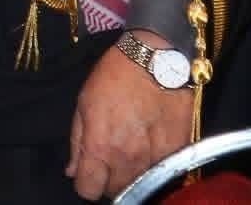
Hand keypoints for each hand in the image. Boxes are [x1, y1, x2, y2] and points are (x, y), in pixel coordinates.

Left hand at [66, 30, 192, 199]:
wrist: (156, 58)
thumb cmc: (114, 75)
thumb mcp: (84, 103)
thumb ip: (77, 142)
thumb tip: (73, 171)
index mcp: (100, 146)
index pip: (88, 190)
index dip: (86, 183)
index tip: (90, 172)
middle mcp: (127, 159)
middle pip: (115, 192)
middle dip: (109, 180)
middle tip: (112, 159)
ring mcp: (155, 158)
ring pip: (140, 186)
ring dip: (133, 175)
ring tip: (132, 153)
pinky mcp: (177, 151)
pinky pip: (164, 173)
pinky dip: (156, 167)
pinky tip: (151, 149)